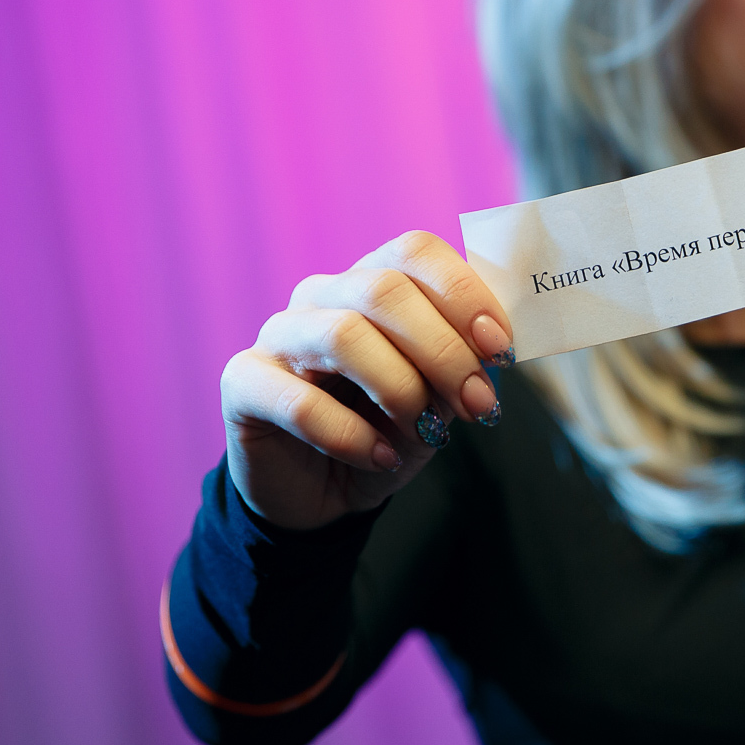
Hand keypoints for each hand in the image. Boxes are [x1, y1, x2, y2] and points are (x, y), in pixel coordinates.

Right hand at [219, 232, 514, 530]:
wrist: (320, 492)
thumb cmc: (385, 431)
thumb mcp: (437, 400)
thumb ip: (461, 367)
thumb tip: (492, 353)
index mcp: (372, 284)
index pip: (415, 252)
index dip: (464, 293)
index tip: (500, 349)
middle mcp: (322, 296)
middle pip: (383, 290)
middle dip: (443, 350)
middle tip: (479, 404)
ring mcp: (278, 336)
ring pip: (343, 335)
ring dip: (401, 389)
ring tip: (428, 433)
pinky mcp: (245, 384)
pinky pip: (300, 402)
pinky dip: (352, 436)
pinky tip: (382, 458)